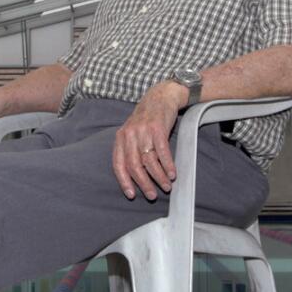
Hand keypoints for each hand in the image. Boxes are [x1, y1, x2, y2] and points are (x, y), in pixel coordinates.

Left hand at [113, 81, 185, 199]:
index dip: (124, 181)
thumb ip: (131, 150)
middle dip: (144, 183)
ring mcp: (143, 131)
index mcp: (120, 138)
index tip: (132, 195)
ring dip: (158, 177)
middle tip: (152, 195)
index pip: (118, 164)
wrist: (160, 96)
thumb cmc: (147, 119)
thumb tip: (135, 177)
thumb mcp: (133, 132)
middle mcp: (129, 135)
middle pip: (134, 166)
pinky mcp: (158, 128)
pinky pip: (162, 152)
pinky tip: (172, 174)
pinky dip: (168, 165)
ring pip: (149, 161)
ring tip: (166, 186)